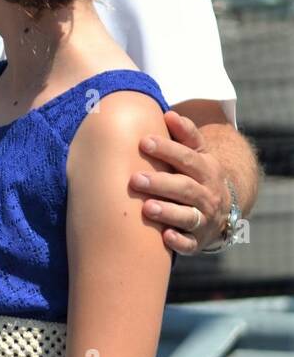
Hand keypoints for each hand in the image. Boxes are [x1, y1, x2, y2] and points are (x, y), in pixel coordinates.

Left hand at [130, 110, 226, 254]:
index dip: (167, 150)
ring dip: (169, 212)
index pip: (188, 158)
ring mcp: (204, 218)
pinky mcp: (198, 240)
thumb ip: (184, 135)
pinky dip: (180, 241)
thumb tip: (169, 113)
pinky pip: (191, 244)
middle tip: (134, 179)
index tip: (143, 142)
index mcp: (206, 169)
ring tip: (147, 207)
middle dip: (161, 183)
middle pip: (186, 188)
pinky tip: (166, 237)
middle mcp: (208, 194)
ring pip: (189, 216)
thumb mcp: (197, 153)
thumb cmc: (196, 174)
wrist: (222, 209)